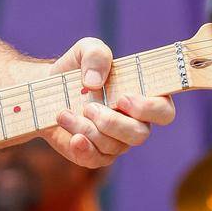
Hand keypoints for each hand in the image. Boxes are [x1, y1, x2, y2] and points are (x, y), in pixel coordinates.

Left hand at [45, 37, 174, 168]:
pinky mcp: (95, 154)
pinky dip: (84, 149)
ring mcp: (116, 142)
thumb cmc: (78, 69)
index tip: (123, 98)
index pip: (164, 111)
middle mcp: (135, 123)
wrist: (47, 88)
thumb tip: (94, 82)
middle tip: (88, 107)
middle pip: (140, 134)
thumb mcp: (86, 50)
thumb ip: (96, 55)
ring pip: (113, 146)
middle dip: (112, 122)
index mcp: (143, 98)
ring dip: (86, 129)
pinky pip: (96, 160)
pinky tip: (73, 138)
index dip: (150, 108)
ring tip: (64, 113)